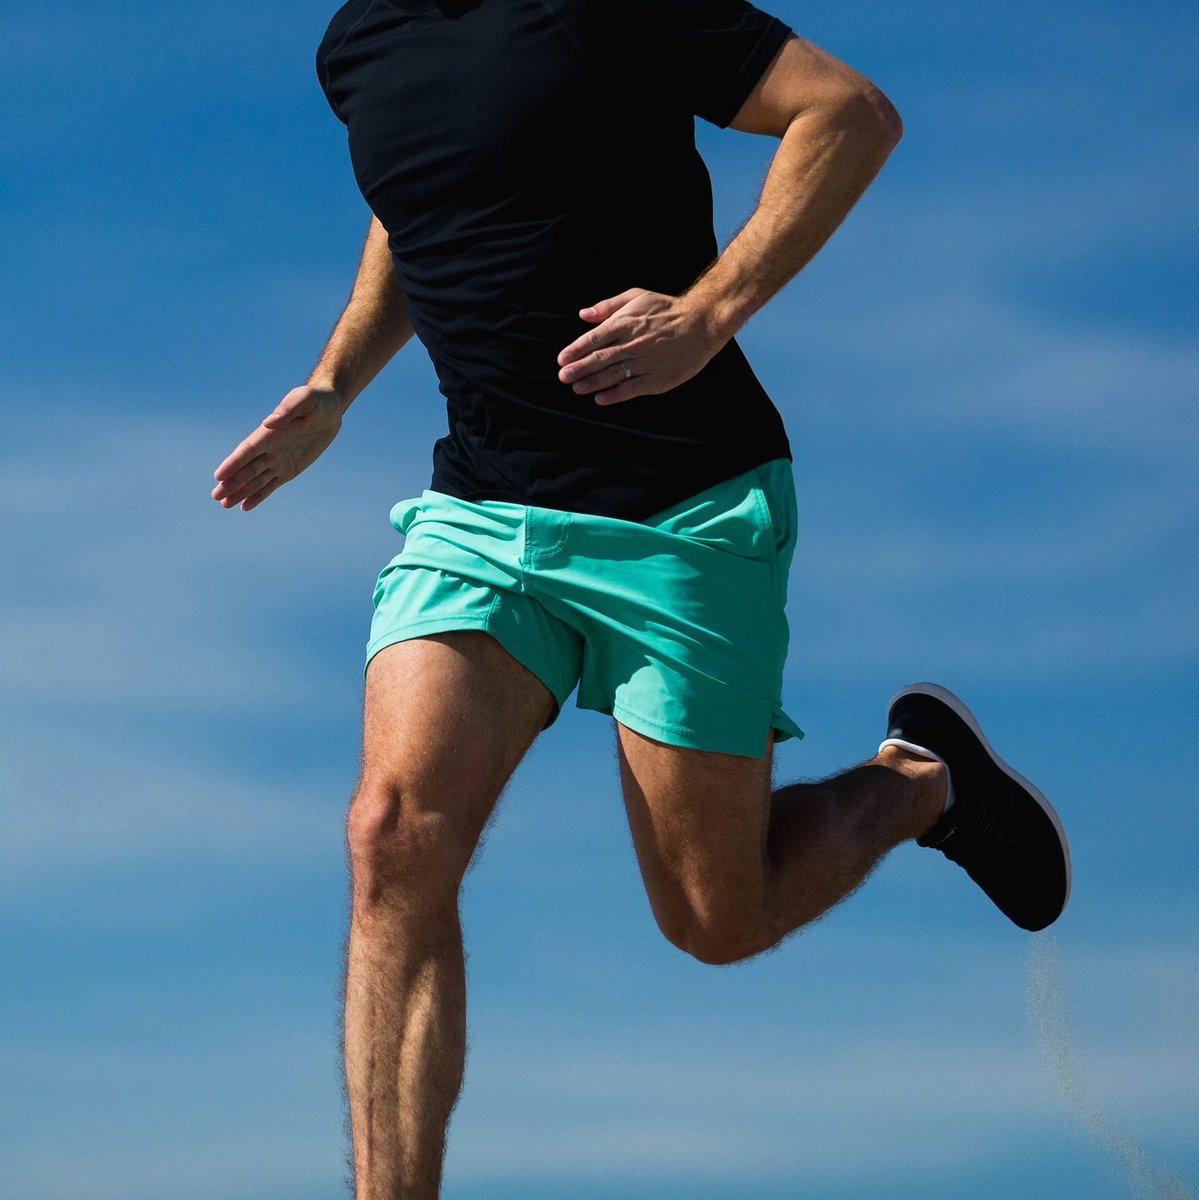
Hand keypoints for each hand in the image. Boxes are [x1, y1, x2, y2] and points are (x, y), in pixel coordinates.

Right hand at [211, 384, 344, 510]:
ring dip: (240, 491)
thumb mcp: (305, 400)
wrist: (330, 408)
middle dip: (232, 482)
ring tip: (224, 504)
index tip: (220, 476)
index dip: (234, 463)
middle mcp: (269, 448)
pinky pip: (271, 484)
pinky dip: (258, 495)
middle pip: (246, 468)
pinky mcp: (289, 469)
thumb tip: (269, 422)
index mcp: (269, 433)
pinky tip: (245, 506)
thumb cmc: (316, 400)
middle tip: (216, 496)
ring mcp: (278, 460)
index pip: (247, 451)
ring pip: (255, 479)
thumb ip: (287, 410)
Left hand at [556, 287, 727, 405]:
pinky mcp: (659, 378)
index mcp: (627, 322)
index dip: (577, 349)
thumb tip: (583, 315)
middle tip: (563, 376)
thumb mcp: (637, 297)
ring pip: (614, 374)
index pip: (595, 338)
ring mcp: (647, 362)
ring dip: (593, 382)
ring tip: (577, 388)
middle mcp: (634, 343)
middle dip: (579, 368)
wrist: (702, 323)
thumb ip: (608, 306)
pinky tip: (600, 399)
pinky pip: (633, 388)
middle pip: (601, 358)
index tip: (562, 358)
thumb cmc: (667, 310)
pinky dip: (615, 395)